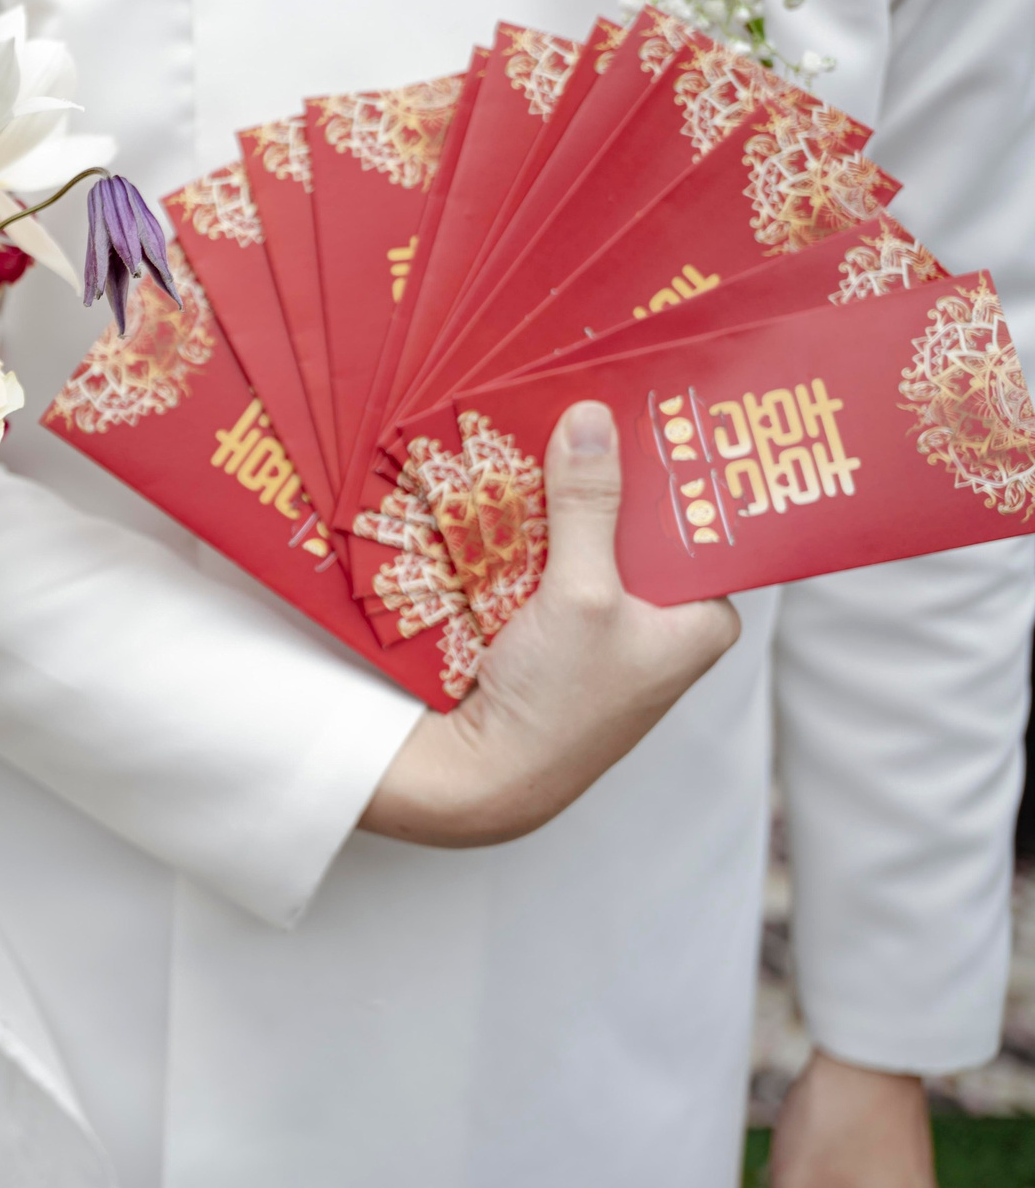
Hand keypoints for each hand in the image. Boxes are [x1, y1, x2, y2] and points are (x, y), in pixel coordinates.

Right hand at [362, 400, 739, 846]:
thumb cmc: (558, 701)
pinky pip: (548, 570)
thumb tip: (593, 420)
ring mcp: (605, 634)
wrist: (483, 776)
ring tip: (534, 442)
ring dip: (557, 508)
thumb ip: (588, 506)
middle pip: (637, 530)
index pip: (704, 526)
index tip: (650, 410)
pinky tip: (501, 502)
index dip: (677, 471)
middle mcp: (662, 626)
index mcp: (703, 620)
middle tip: (581, 412)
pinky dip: (527, 541)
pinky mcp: (555, 640)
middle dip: (605, 482)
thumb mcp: (581, 592)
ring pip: (587, 547)